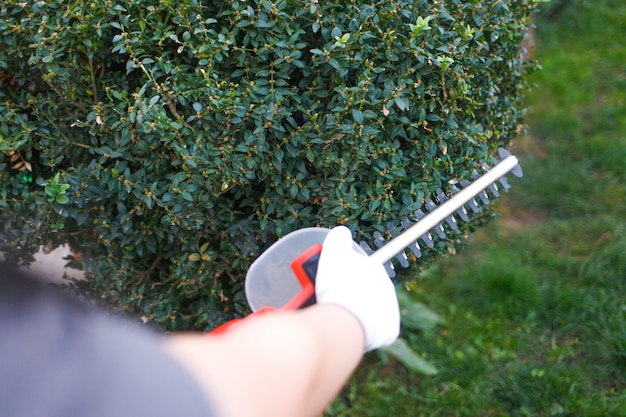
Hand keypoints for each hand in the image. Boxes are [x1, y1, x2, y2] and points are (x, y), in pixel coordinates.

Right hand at [315, 226, 399, 350]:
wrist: (344, 323)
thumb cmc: (336, 287)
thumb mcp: (332, 254)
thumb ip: (337, 239)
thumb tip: (342, 232)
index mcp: (374, 268)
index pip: (357, 268)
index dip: (340, 273)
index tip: (328, 280)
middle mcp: (386, 287)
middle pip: (362, 289)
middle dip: (347, 292)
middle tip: (328, 298)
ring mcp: (390, 310)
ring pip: (368, 309)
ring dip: (354, 311)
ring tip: (336, 316)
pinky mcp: (389, 332)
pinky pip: (374, 329)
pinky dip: (362, 329)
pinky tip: (348, 328)